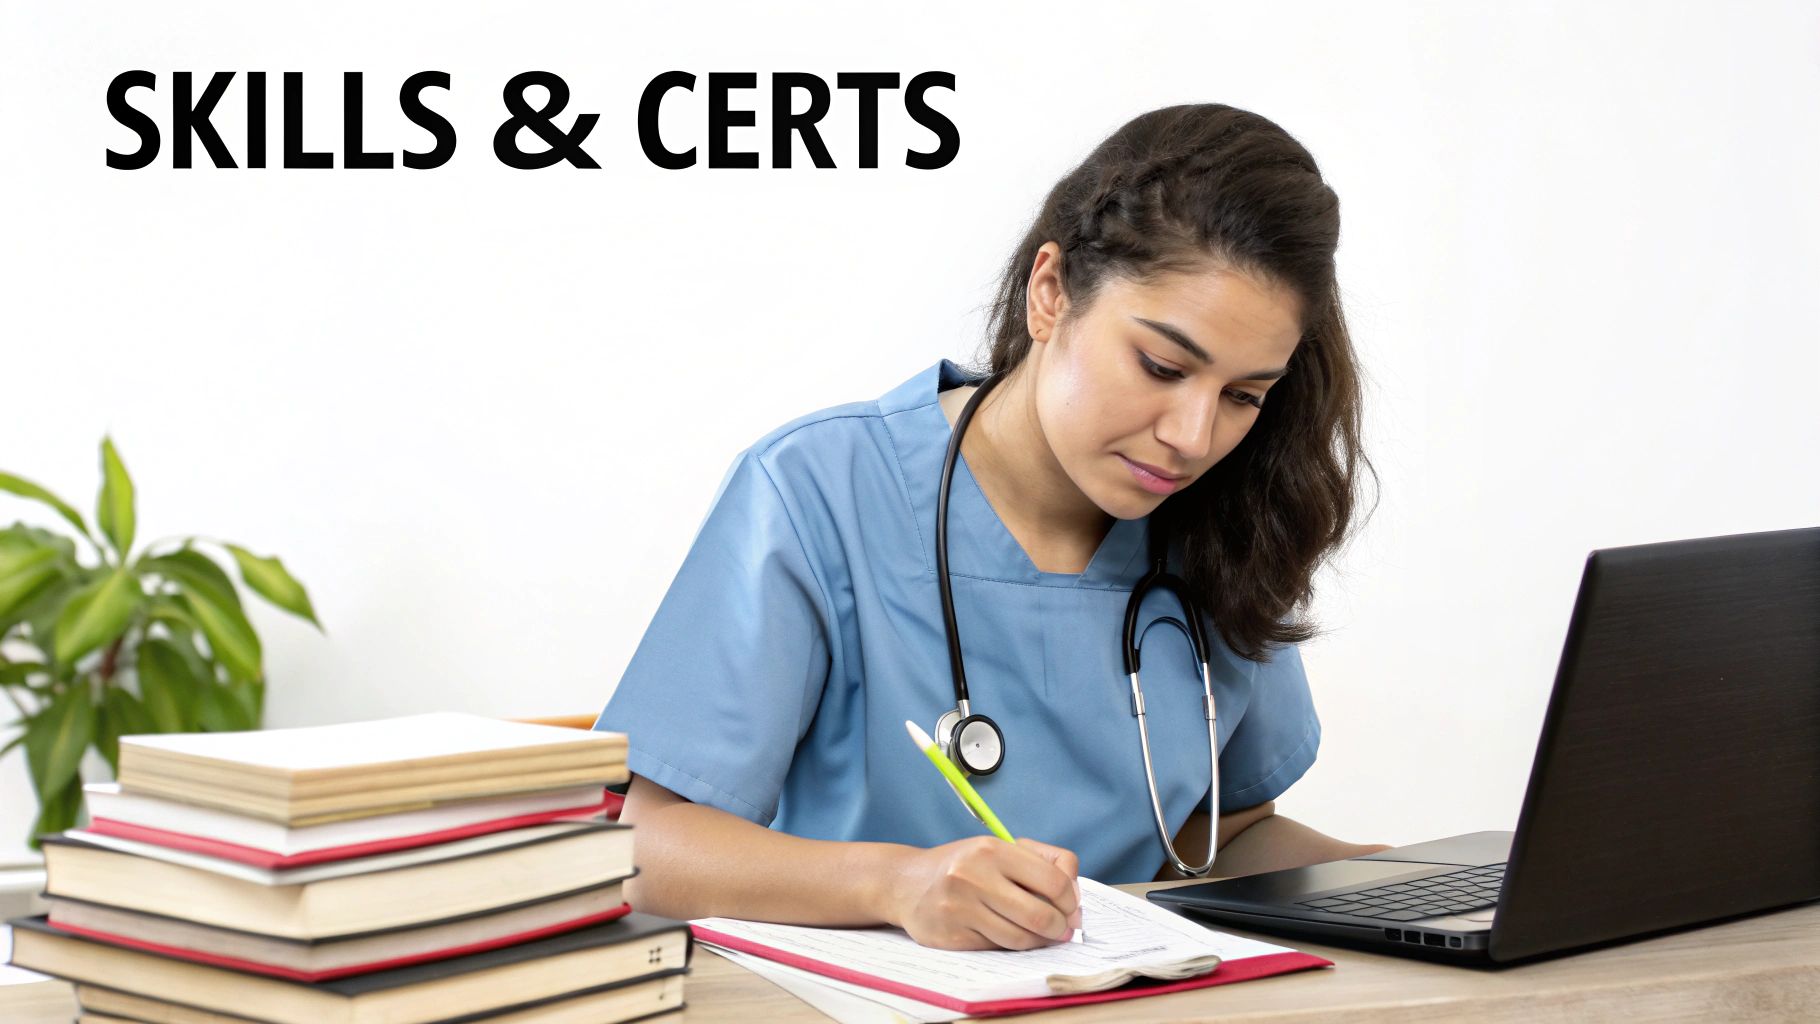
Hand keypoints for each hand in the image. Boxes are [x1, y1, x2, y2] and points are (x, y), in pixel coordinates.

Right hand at [887, 836, 1082, 949]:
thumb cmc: (964, 865)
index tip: (1071, 907)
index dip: (1071, 900)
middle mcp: (973, 876)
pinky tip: (1012, 936)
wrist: (907, 884)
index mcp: (991, 849)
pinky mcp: (951, 935)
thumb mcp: (999, 848)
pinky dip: (1012, 946)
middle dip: (1060, 927)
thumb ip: (1043, 861)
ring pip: (1021, 939)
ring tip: (1042, 935)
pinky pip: (998, 948)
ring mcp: (960, 908)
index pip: (1053, 881)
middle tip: (1062, 929)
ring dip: (1039, 941)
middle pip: (1040, 915)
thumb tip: (1075, 895)